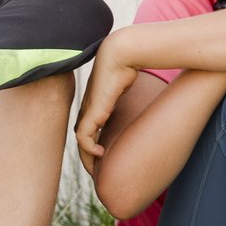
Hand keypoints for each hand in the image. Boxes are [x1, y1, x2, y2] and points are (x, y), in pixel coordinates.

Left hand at [74, 35, 141, 174]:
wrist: (121, 54)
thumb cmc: (128, 65)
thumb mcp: (127, 85)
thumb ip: (129, 95)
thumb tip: (146, 97)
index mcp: (96, 103)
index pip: (87, 128)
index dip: (92, 144)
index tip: (104, 158)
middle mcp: (89, 108)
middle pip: (81, 137)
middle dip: (87, 156)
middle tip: (95, 171)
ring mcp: (89, 109)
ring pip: (80, 140)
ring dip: (86, 157)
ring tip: (96, 169)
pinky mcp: (93, 111)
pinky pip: (83, 136)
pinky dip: (88, 147)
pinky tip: (100, 153)